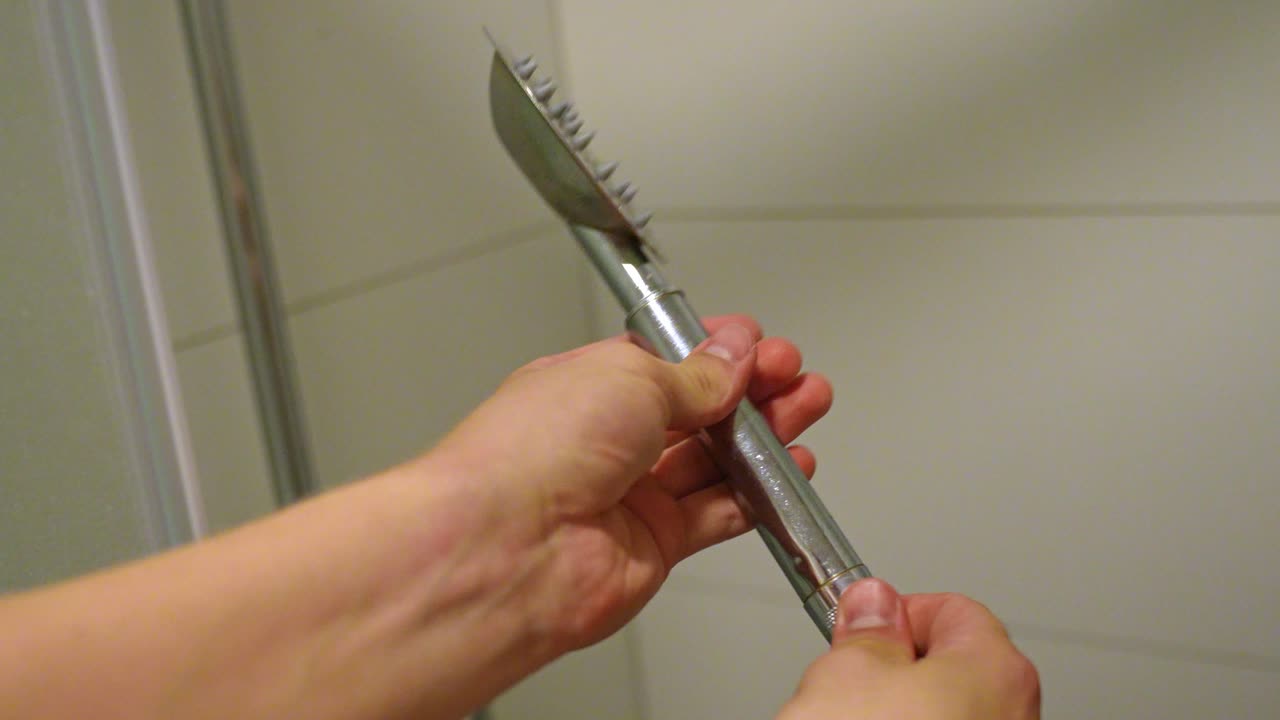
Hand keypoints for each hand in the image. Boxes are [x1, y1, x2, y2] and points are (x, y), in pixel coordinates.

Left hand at [428, 315, 831, 649]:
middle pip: (697, 410)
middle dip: (751, 389)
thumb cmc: (530, 453)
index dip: (714, 351)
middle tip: (793, 373)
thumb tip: (731, 358)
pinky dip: (756, 495)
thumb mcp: (629, 379)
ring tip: (806, 408)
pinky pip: (716, 514)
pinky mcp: (652, 543)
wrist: (505, 547)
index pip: (664, 361)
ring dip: (764, 436)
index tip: (757, 343)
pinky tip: (787, 473)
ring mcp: (629, 494)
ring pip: (713, 460)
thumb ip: (694, 376)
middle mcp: (606, 440)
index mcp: (587, 385)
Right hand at [781, 579, 1040, 719]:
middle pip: (949, 664)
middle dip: (896, 669)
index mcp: (998, 669)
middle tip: (851, 685)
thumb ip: (866, 628)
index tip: (859, 623)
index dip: (894, 613)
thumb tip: (872, 603)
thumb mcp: (846, 674)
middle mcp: (1016, 712)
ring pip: (943, 709)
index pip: (949, 607)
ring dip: (900, 710)